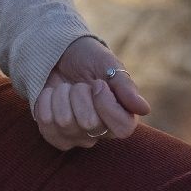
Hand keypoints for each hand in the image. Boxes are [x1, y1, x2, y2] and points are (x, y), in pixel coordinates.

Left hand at [31, 35, 151, 150]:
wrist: (61, 54)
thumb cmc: (89, 59)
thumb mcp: (109, 64)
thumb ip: (125, 87)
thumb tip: (144, 110)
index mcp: (121, 115)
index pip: (123, 129)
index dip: (107, 105)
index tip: (98, 84)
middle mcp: (101, 131)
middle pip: (89, 123)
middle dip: (79, 93)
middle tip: (80, 83)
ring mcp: (77, 136)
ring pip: (64, 123)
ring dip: (61, 95)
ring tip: (66, 87)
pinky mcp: (55, 135)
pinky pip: (46, 125)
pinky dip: (45, 102)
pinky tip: (52, 94)